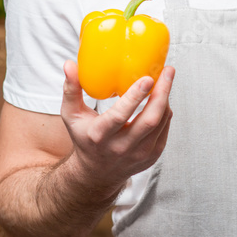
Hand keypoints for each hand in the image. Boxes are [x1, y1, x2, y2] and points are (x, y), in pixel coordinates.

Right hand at [60, 60, 173, 189]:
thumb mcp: (71, 115)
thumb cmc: (85, 138)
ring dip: (166, 98)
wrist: (97, 172)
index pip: (120, 116)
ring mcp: (139, 154)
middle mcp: (121, 147)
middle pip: (149, 120)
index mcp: (99, 136)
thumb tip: (69, 64)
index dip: (135, 96)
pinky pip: (165, 129)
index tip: (147, 78)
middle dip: (162, 92)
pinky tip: (163, 97)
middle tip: (167, 71)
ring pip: (160, 123)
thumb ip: (71, 89)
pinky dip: (165, 110)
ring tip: (166, 78)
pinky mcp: (152, 157)